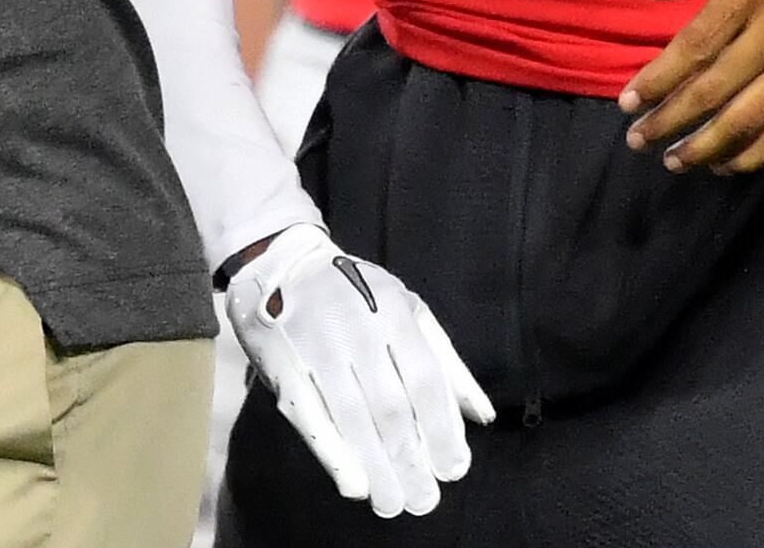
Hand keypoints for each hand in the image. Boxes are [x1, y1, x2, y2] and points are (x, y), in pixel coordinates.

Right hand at [223, 223, 491, 517]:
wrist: (281, 260)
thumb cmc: (356, 294)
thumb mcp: (409, 310)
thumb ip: (447, 363)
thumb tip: (483, 416)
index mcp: (395, 312)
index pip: (426, 380)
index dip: (441, 430)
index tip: (453, 470)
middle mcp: (356, 328)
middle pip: (389, 407)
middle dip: (410, 460)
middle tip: (423, 501)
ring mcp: (315, 344)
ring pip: (351, 417)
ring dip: (375, 467)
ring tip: (391, 503)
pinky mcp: (280, 361)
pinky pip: (308, 414)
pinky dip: (331, 452)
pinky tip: (352, 484)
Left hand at [619, 0, 763, 173]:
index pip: (694, 47)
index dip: (658, 79)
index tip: (628, 101)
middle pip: (713, 89)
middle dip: (670, 120)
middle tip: (636, 140)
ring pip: (747, 118)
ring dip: (705, 146)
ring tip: (673, 161)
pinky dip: (754, 154)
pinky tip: (724, 165)